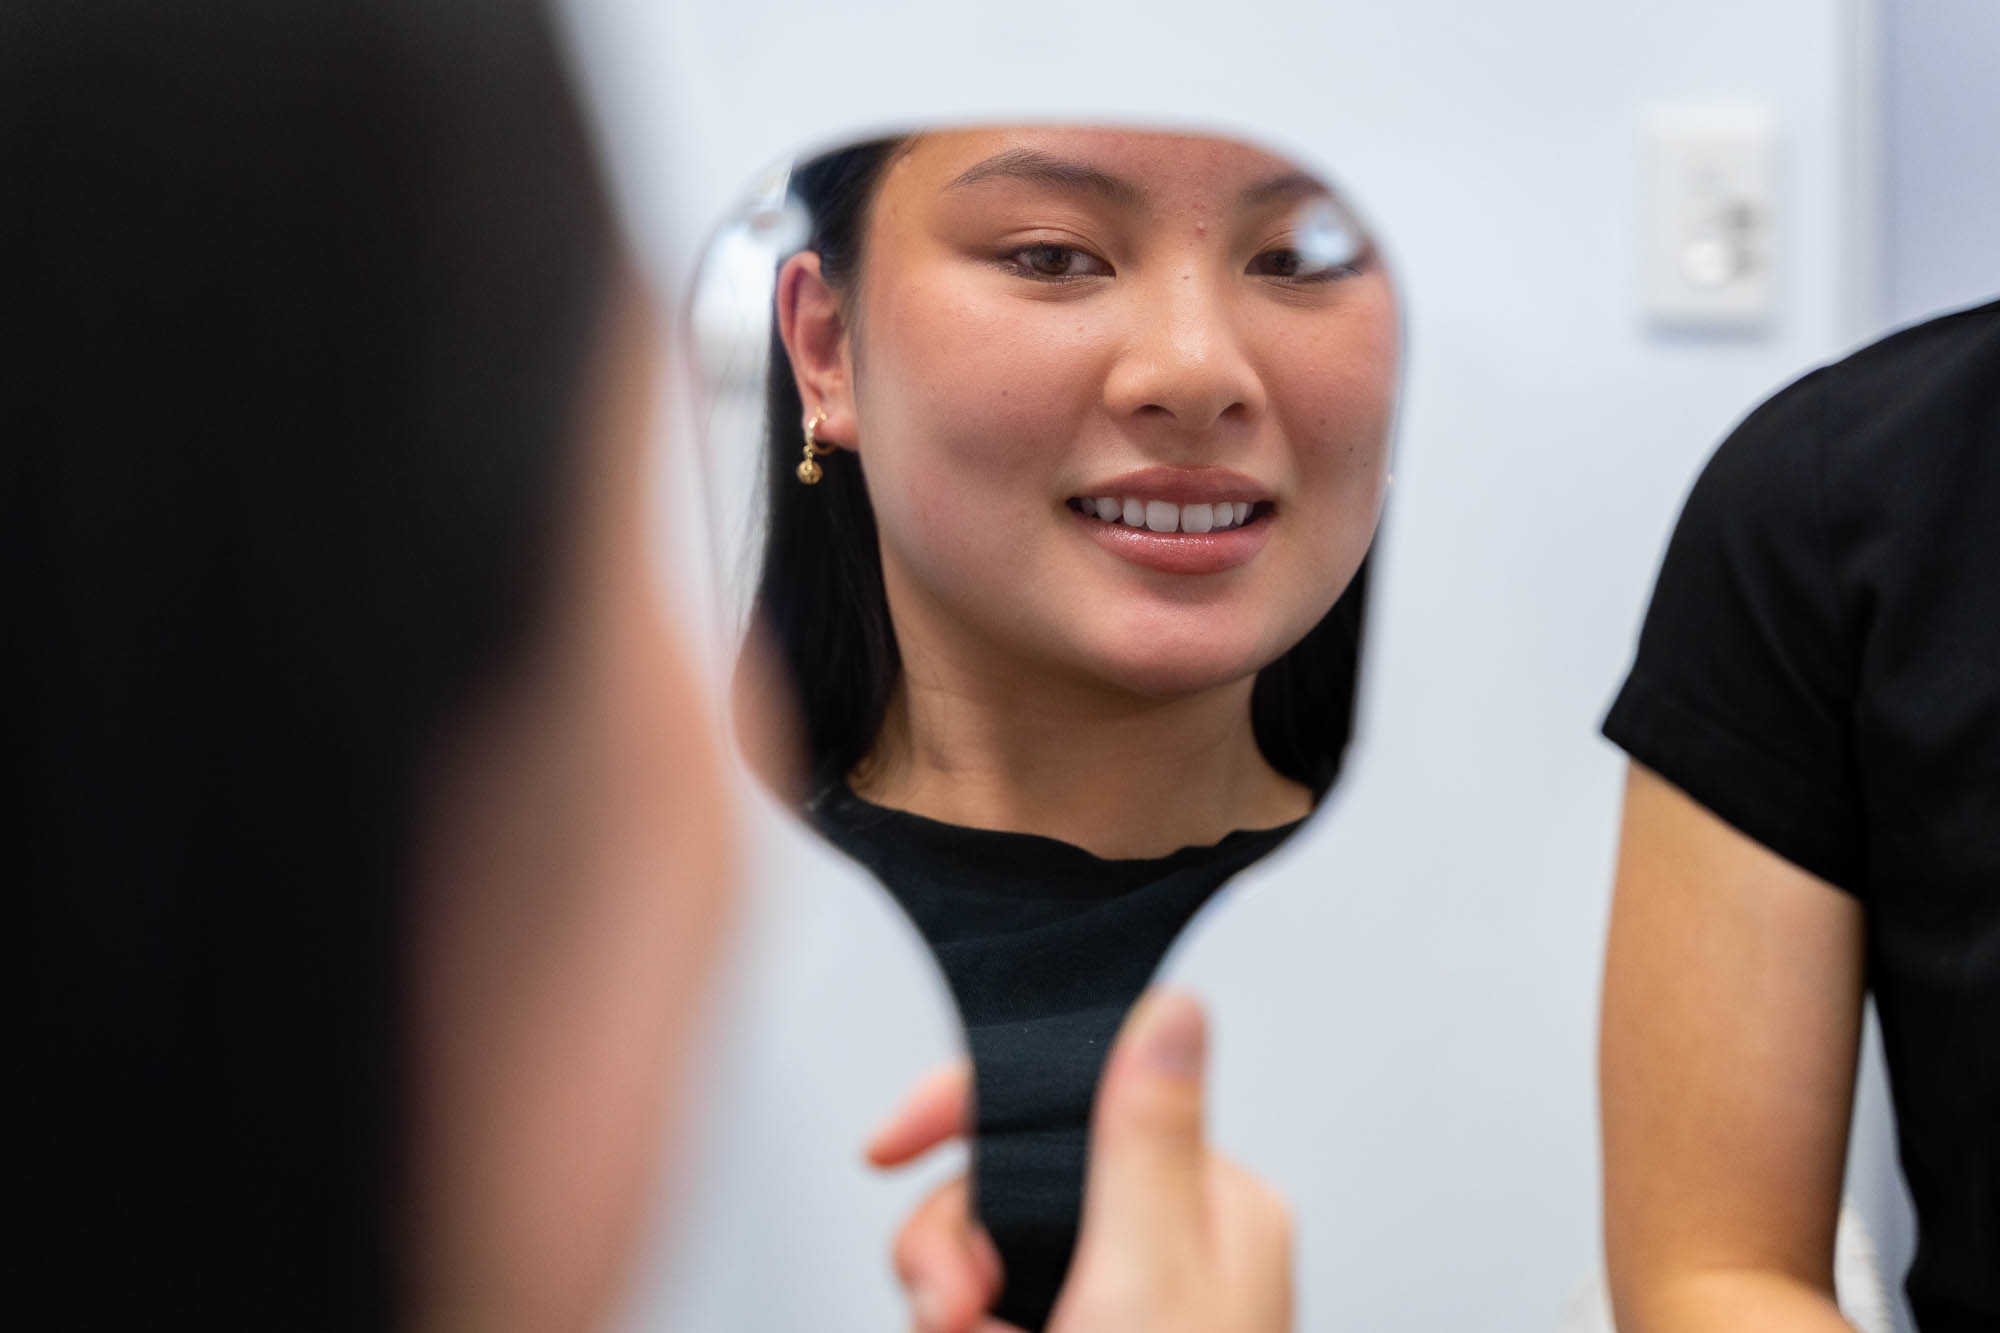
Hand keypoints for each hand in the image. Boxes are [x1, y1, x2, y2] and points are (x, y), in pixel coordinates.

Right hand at [866, 990, 1292, 1332]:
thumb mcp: (1146, 1284)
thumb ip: (1144, 1142)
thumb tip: (1171, 1009)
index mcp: (1211, 1207)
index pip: (1077, 1097)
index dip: (971, 1109)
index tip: (892, 1142)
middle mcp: (1171, 1246)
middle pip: (1013, 1177)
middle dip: (958, 1244)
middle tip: (957, 1311)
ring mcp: (1121, 1305)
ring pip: (987, 1249)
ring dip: (953, 1305)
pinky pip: (988, 1310)